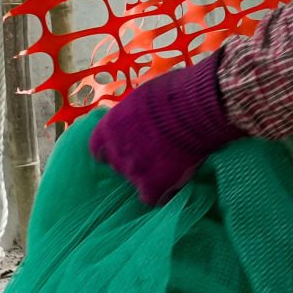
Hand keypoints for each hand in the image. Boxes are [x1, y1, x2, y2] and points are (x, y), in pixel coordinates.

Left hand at [89, 55, 238, 208]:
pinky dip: (162, 194)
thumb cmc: (172, 93)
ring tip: (169, 166)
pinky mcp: (153, 185)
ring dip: (149, 176)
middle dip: (133, 161)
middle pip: (118, 165)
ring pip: (136, 182)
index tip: (124, 149)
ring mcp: (133, 170)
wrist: (194, 109)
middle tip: (155, 154)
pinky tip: (173, 184)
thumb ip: (134, 114)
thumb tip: (139, 117)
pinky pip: (153, 198)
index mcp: (108, 128)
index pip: (98, 149)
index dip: (111, 151)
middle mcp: (115, 151)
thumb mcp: (142, 97)